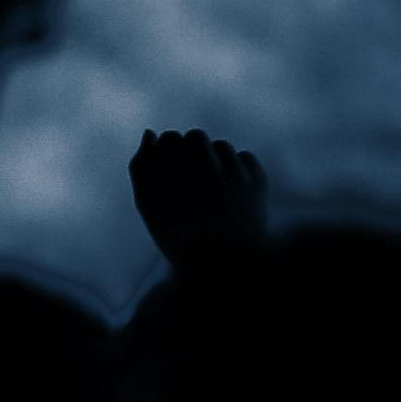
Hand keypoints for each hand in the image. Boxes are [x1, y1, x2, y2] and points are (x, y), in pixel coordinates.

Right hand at [130, 127, 268, 273]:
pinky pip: (245, 158)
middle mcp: (203, 178)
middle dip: (191, 149)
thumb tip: (151, 133)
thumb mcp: (149, 206)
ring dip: (214, 159)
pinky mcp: (258, 184)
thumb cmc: (179, 234)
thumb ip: (142, 167)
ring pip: (221, 146)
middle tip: (191, 172)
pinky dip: (237, 169)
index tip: (170, 169)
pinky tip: (230, 191)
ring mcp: (234, 181)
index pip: (168, 139)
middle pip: (196, 137)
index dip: (167, 150)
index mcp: (171, 182)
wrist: (224, 268)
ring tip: (211, 186)